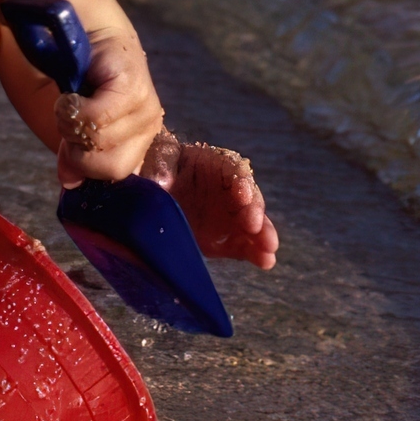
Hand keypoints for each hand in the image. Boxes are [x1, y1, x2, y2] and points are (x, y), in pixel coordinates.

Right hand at [52, 26, 163, 187]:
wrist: (86, 27)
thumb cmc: (81, 75)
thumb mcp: (76, 122)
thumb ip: (76, 153)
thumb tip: (69, 182)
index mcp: (139, 139)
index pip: (116, 176)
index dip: (86, 166)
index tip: (69, 145)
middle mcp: (149, 127)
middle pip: (112, 168)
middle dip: (79, 151)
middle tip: (69, 122)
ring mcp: (146, 108)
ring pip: (99, 143)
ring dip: (71, 124)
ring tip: (70, 101)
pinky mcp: (133, 88)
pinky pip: (95, 119)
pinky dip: (71, 109)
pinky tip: (70, 93)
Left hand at [139, 131, 277, 269]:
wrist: (151, 193)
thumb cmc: (158, 167)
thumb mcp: (158, 158)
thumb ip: (161, 167)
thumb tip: (159, 181)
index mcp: (214, 165)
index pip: (234, 170)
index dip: (241, 182)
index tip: (242, 196)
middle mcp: (227, 190)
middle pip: (248, 199)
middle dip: (254, 213)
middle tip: (256, 228)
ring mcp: (227, 216)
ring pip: (251, 224)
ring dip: (262, 237)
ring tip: (269, 253)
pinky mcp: (223, 237)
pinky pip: (242, 244)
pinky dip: (253, 253)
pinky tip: (264, 262)